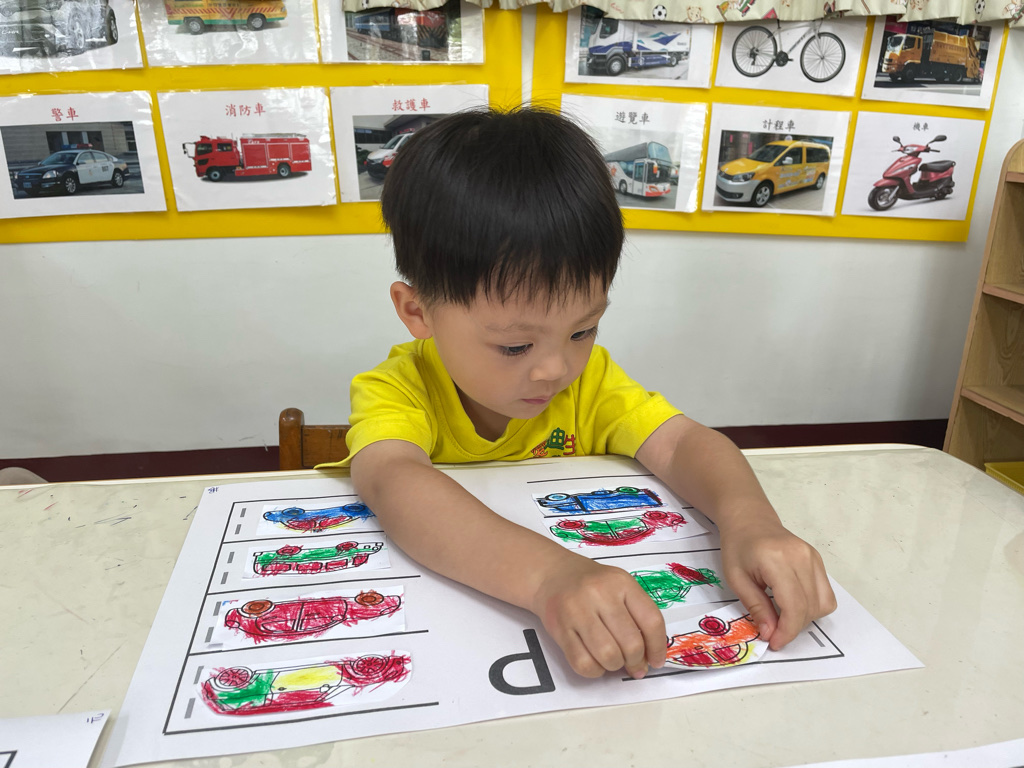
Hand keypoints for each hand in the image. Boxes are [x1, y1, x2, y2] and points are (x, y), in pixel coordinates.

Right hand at [530, 555, 665, 678]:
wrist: (551, 574)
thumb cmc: (591, 584)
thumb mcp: (619, 586)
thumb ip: (637, 614)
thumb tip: (649, 657)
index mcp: (621, 582)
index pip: (651, 621)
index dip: (658, 647)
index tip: (656, 661)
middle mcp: (600, 593)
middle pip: (631, 643)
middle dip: (636, 662)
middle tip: (634, 666)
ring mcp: (577, 610)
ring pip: (608, 655)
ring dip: (615, 666)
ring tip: (613, 661)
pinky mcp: (559, 628)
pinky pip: (582, 663)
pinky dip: (594, 671)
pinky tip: (596, 663)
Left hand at [719, 517, 836, 649]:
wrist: (749, 520)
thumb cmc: (738, 546)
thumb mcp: (736, 578)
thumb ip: (755, 606)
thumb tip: (770, 634)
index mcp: (777, 560)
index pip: (794, 605)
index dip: (787, 631)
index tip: (775, 643)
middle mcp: (801, 557)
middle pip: (809, 607)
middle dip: (793, 628)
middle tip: (774, 633)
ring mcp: (813, 557)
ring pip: (822, 603)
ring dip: (804, 619)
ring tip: (782, 617)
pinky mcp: (818, 559)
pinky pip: (825, 593)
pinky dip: (812, 607)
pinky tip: (793, 605)